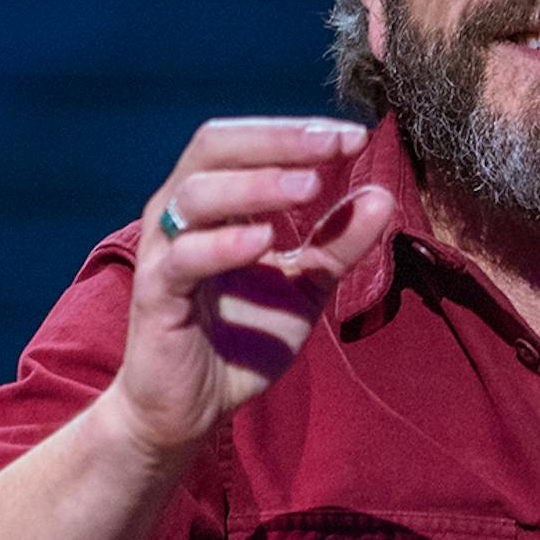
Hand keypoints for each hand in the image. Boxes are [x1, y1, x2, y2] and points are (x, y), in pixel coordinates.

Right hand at [105, 117, 395, 459]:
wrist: (193, 406)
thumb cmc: (241, 338)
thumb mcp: (305, 288)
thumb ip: (339, 244)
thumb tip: (384, 195)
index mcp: (214, 202)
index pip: (248, 143)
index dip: (297, 133)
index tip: (354, 136)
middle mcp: (180, 214)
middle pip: (216, 148)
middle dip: (279, 141)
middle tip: (334, 143)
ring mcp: (164, 252)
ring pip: (198, 195)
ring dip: (256, 185)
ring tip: (310, 186)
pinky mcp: (156, 296)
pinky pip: (184, 259)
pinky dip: (224, 246)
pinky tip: (266, 240)